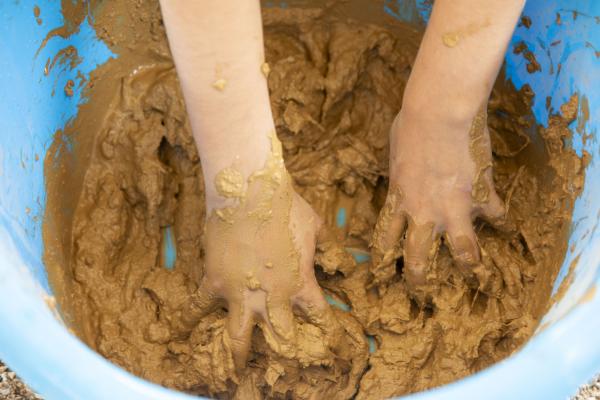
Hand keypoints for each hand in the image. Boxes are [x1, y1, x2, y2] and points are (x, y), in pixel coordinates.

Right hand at [174, 139, 335, 370]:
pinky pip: (198, 306)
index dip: (330, 332)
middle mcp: (272, 297)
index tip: (335, 344)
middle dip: (285, 353)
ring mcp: (241, 292)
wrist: (250, 191)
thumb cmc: (286, 206)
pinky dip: (188, 319)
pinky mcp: (215, 281)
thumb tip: (342, 258)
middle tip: (286, 364)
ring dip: (239, 354)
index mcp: (300, 284)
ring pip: (238, 335)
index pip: (320, 317)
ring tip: (236, 370)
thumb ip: (328, 246)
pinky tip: (178, 333)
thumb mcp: (315, 226)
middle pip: (281, 336)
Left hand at [371, 107, 505, 287]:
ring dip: (467, 263)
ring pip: (461, 252)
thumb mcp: (395, 151)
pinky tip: (504, 226)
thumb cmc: (410, 123)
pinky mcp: (481, 198)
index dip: (382, 260)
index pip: (385, 240)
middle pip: (417, 258)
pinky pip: (496, 217)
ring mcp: (454, 209)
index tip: (381, 273)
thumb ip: (400, 170)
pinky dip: (501, 221)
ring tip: (471, 271)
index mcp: (398, 200)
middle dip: (417, 279)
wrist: (439, 114)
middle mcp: (423, 213)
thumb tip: (403, 169)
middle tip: (419, 290)